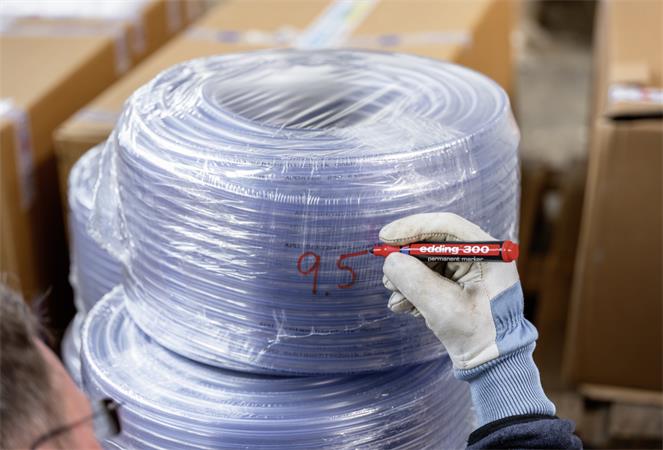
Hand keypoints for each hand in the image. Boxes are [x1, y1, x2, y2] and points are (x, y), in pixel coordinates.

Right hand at [380, 212, 535, 369]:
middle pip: (432, 242)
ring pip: (425, 260)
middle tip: (387, 275)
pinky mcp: (455, 284)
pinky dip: (411, 289)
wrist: (492, 364)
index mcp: (488, 253)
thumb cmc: (478, 335)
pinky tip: (405, 307)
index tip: (386, 237)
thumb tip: (391, 261)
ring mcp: (466, 270)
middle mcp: (478, 255)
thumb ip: (415, 280)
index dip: (413, 227)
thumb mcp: (443, 307)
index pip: (446, 226)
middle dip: (406, 259)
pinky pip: (426, 276)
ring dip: (406, 279)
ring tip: (397, 300)